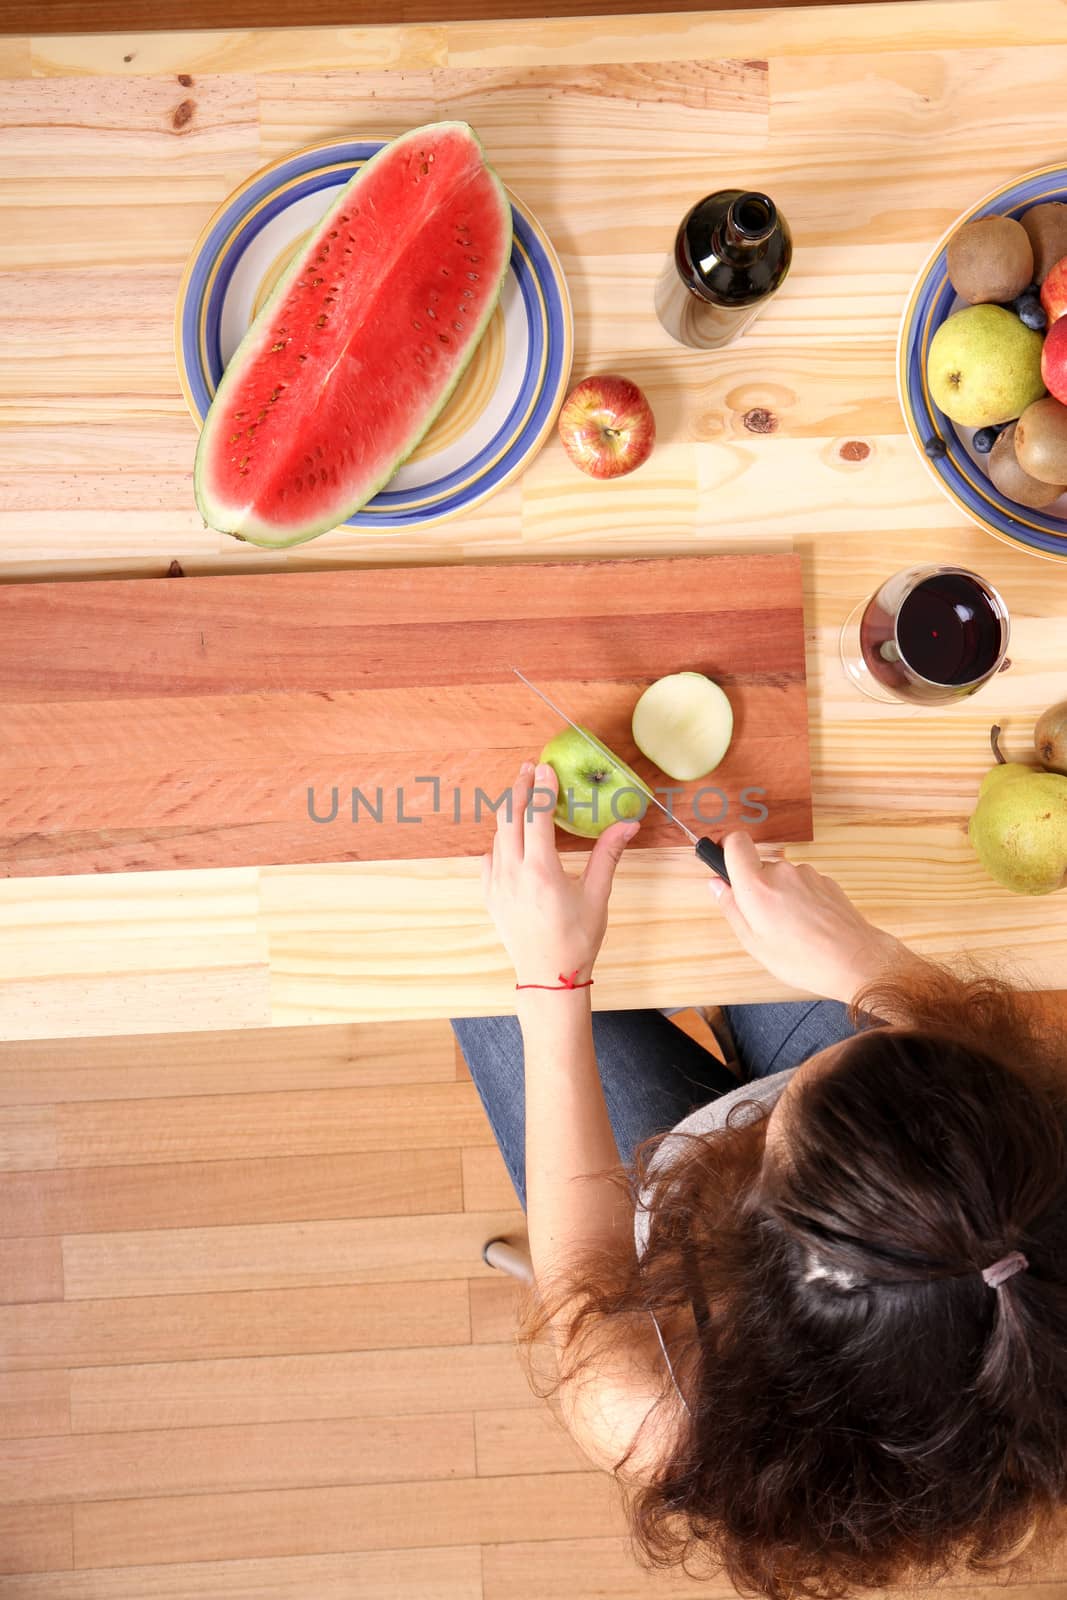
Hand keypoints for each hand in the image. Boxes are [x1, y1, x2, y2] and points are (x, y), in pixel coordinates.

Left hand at [482, 761, 640, 988]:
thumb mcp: (597, 896)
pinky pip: (489, 857)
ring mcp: (496, 884)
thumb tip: (629, 823)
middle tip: (529, 769)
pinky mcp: (489, 895)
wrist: (548, 976)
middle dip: (520, 788)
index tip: (545, 767)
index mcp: (541, 871)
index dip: (541, 788)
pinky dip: (499, 839)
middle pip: (510, 817)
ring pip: (497, 835)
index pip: (537, 816)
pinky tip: (509, 836)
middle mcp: (513, 873)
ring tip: (521, 794)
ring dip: (509, 811)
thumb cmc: (576, 939)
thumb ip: (608, 855)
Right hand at [709, 832, 905, 1004]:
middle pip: (759, 866)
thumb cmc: (804, 958)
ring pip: (782, 877)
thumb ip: (731, 908)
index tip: (725, 863)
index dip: (727, 849)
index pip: (736, 843)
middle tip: (764, 920)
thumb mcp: (754, 943)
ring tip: (791, 929)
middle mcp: (782, 871)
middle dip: (757, 888)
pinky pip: (803, 884)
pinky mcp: (826, 880)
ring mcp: (807, 874)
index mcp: (757, 886)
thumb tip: (716, 885)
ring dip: (781, 895)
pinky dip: (801, 899)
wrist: (855, 961)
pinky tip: (809, 926)